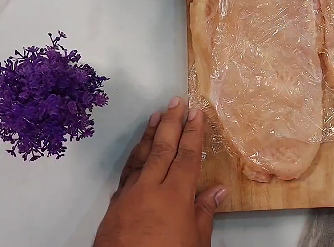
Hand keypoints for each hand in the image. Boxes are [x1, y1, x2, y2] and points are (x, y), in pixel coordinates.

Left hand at [94, 97, 225, 246]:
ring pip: (142, 156)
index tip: (197, 113)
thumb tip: (217, 190)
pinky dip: (135, 156)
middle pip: (163, 147)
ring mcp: (130, 194)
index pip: (187, 156)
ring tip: (156, 115)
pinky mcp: (116, 204)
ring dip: (150, 133)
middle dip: (171, 122)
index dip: (193, 132)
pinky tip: (139, 150)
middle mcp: (150, 188)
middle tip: (177, 101)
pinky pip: (128, 172)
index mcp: (175, 196)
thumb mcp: (196, 241)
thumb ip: (204, 212)